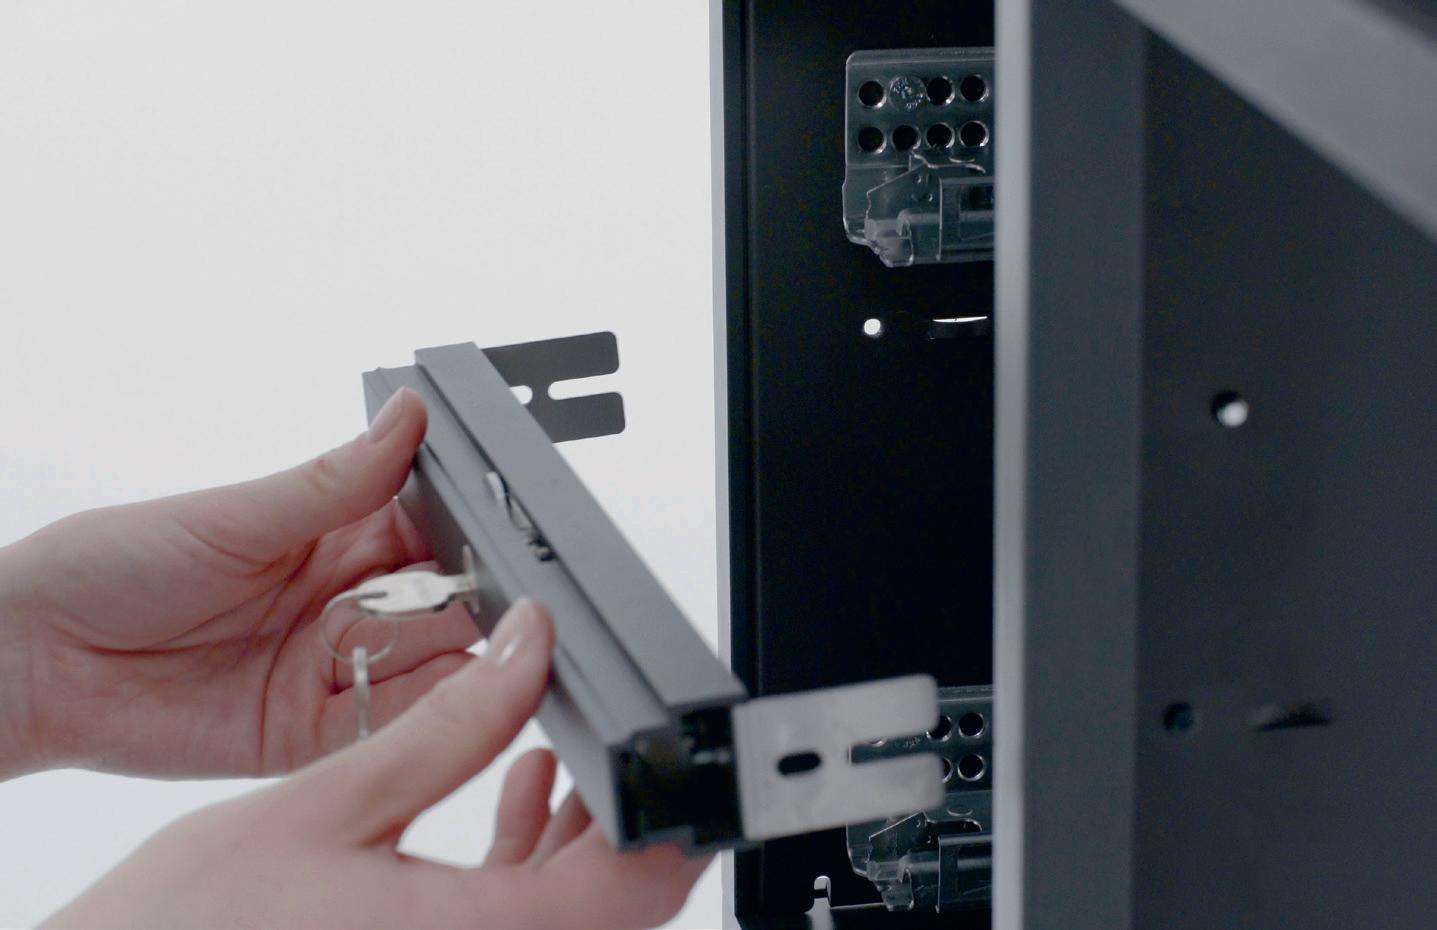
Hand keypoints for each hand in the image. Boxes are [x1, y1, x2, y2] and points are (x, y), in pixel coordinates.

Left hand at [0, 388, 479, 777]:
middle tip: (518, 600)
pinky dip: (426, 715)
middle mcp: (343, 601)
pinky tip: (457, 698)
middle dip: (480, 598)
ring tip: (500, 648)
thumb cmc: (111, 566)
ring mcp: (331, 668)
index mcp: (333, 534)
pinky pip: (386, 726)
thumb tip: (410, 416)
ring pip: (429, 662)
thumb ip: (333, 483)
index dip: (474, 531)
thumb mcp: (233, 517)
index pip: (432, 527)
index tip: (512, 535)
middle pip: (444, 599)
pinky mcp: (310, 733)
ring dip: (466, 656)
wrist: (30, 662)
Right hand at [42, 601, 710, 929]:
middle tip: (615, 724)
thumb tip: (527, 650)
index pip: (638, 885)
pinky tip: (517, 788)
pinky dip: (535, 860)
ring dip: (586, 832)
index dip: (674, 811)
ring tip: (558, 738)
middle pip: (618, 903)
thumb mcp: (324, 805)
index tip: (673, 748)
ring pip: (574, 915)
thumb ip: (449, 726)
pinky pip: (520, 925)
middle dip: (629, 812)